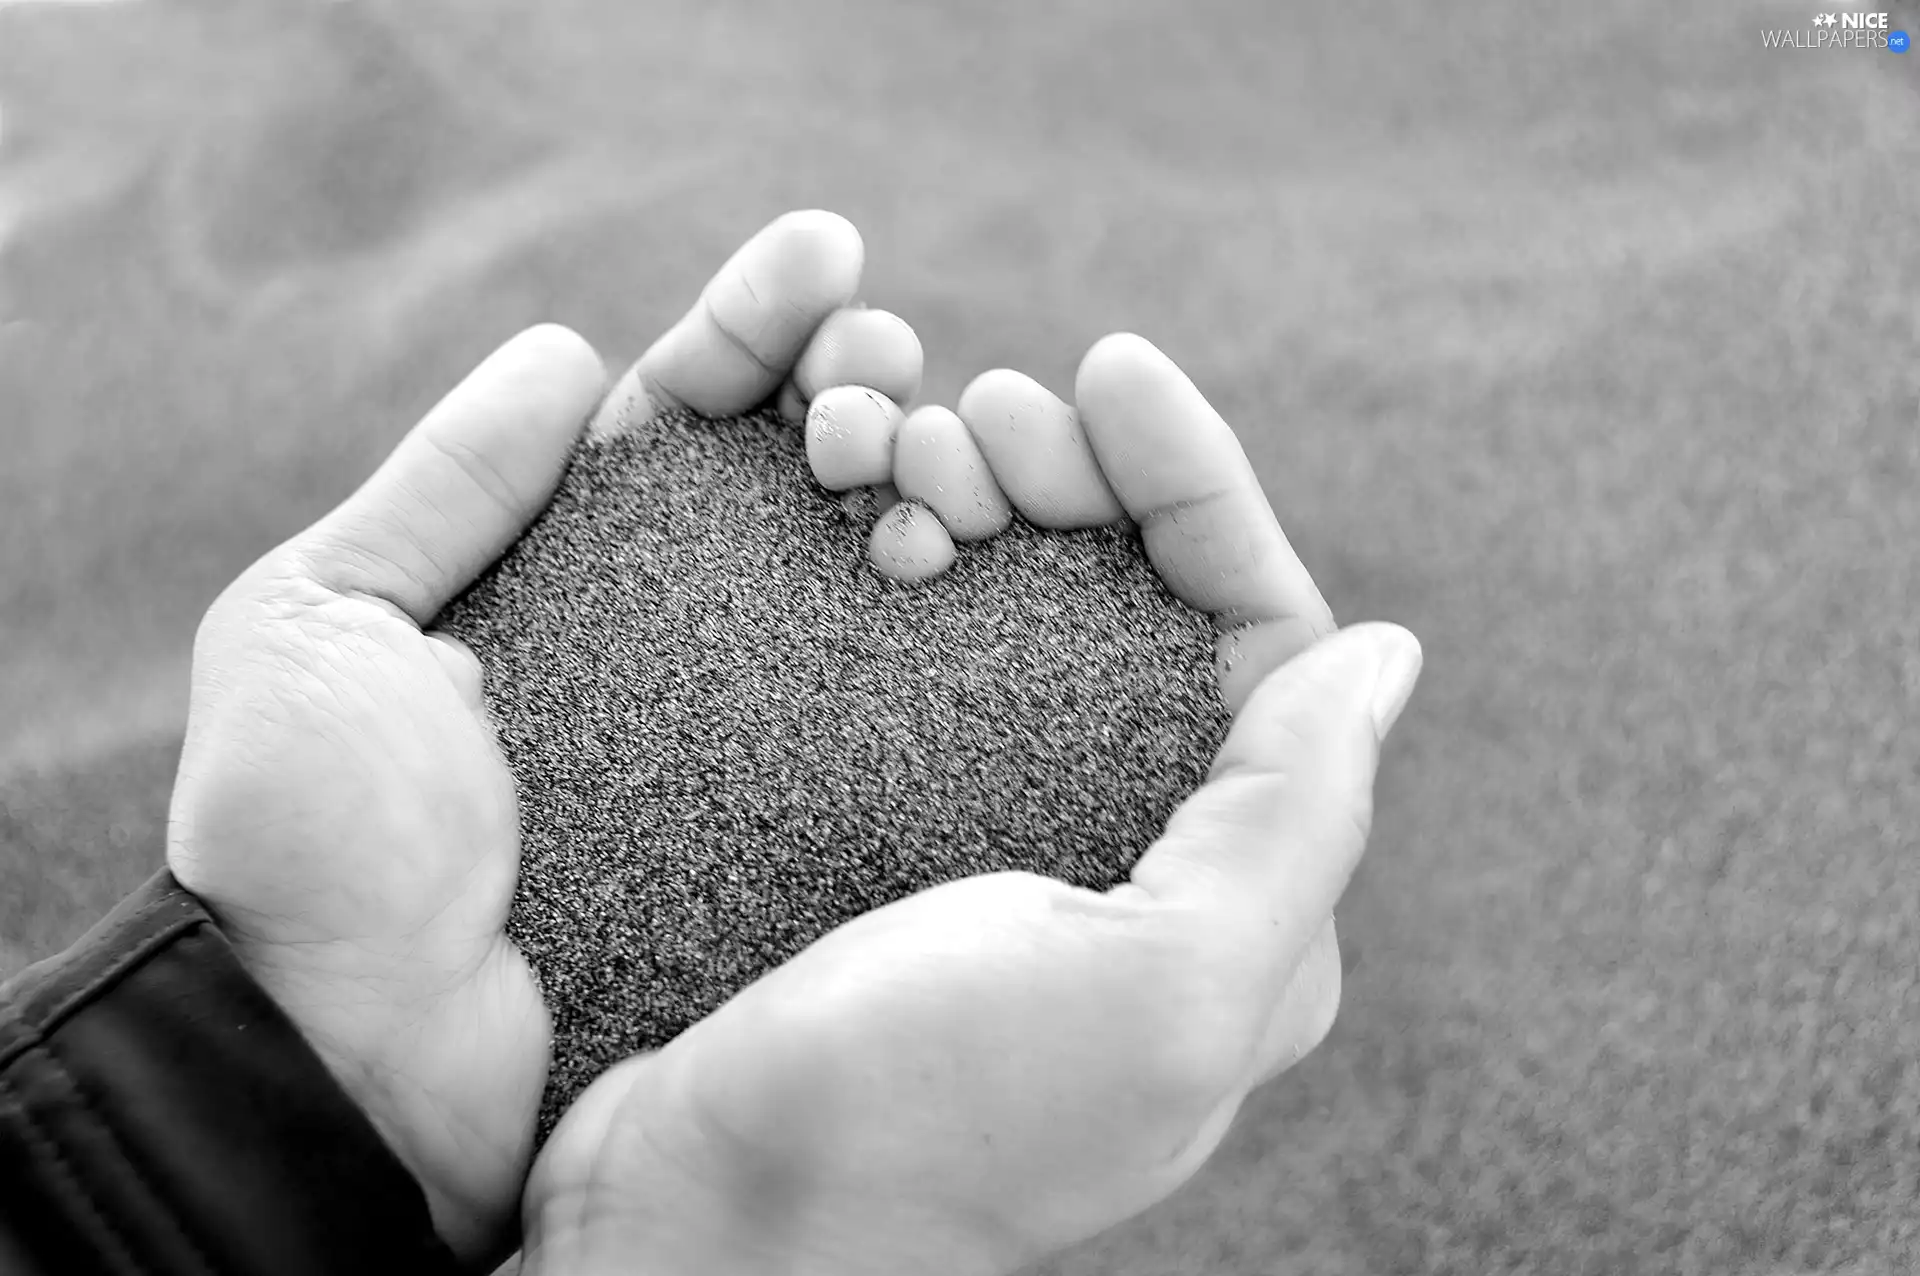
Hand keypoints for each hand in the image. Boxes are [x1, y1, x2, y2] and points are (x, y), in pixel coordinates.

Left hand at [165, 210, 923, 1265]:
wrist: (348, 1056)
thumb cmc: (308, 840)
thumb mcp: (321, 624)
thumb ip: (442, 488)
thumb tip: (562, 350)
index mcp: (566, 576)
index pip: (677, 418)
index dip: (753, 327)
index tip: (827, 251)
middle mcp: (678, 641)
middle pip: (794, 479)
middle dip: (855, 385)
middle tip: (886, 358)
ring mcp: (755, 730)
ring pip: (859, 572)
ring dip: (911, 472)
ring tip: (924, 437)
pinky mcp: (803, 821)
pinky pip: (890, 703)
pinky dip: (935, 612)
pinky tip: (951, 548)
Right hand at [515, 336, 1423, 1275]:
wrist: (692, 1219)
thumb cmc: (927, 1126)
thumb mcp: (1157, 993)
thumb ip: (1294, 825)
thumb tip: (1385, 655)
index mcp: (1232, 902)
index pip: (1261, 641)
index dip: (1201, 488)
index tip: (1110, 371)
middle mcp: (1127, 861)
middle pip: (1139, 610)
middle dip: (1078, 482)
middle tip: (980, 413)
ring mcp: (994, 840)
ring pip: (1018, 614)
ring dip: (979, 500)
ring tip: (901, 445)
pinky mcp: (877, 830)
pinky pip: (907, 656)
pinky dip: (889, 562)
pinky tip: (850, 515)